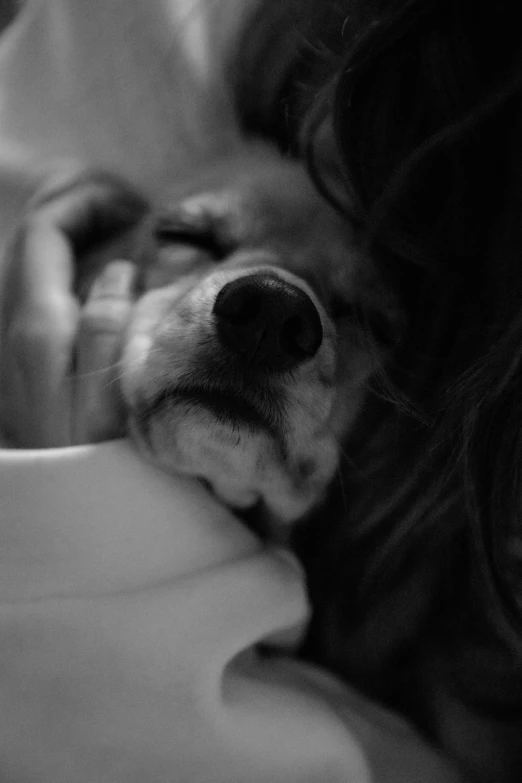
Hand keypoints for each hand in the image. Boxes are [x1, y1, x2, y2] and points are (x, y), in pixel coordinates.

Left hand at [0, 170, 147, 446]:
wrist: (68, 518)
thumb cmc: (100, 464)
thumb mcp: (112, 397)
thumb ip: (111, 326)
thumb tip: (118, 270)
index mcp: (39, 328)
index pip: (44, 232)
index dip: (85, 204)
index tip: (132, 207)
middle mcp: (16, 331)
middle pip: (30, 242)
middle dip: (76, 211)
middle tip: (129, 213)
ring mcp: (17, 350)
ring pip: (31, 267)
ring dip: (71, 239)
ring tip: (118, 237)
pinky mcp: (28, 367)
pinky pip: (38, 295)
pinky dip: (66, 271)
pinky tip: (100, 283)